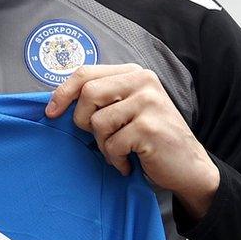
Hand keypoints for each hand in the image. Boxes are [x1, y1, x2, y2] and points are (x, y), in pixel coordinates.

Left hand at [45, 64, 219, 220]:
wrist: (189, 167)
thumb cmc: (151, 138)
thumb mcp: (128, 108)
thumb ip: (103, 98)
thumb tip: (57, 101)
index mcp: (134, 73)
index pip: (86, 72)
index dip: (63, 92)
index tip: (51, 112)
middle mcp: (143, 81)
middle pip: (87, 94)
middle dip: (84, 122)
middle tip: (100, 138)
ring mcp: (148, 102)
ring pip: (98, 122)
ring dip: (103, 145)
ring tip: (119, 151)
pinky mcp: (150, 127)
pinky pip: (112, 144)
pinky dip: (115, 159)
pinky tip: (129, 162)